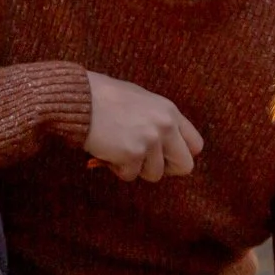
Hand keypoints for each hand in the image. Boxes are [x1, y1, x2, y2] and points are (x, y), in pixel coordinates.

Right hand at [84, 72, 203, 181]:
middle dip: (165, 169)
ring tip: (119, 149)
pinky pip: (130, 176)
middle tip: (144, 162)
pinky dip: (117, 168)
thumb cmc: (105, 98)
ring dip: (136, 168)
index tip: (165, 156)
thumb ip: (159, 122)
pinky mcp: (131, 154)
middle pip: (185, 166)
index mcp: (170, 112)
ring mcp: (150, 141)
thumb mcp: (142, 102)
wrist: (79, 98)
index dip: (180, 154)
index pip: (196, 145)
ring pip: (155, 174)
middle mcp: (165, 126)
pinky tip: (108, 150)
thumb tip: (167, 148)